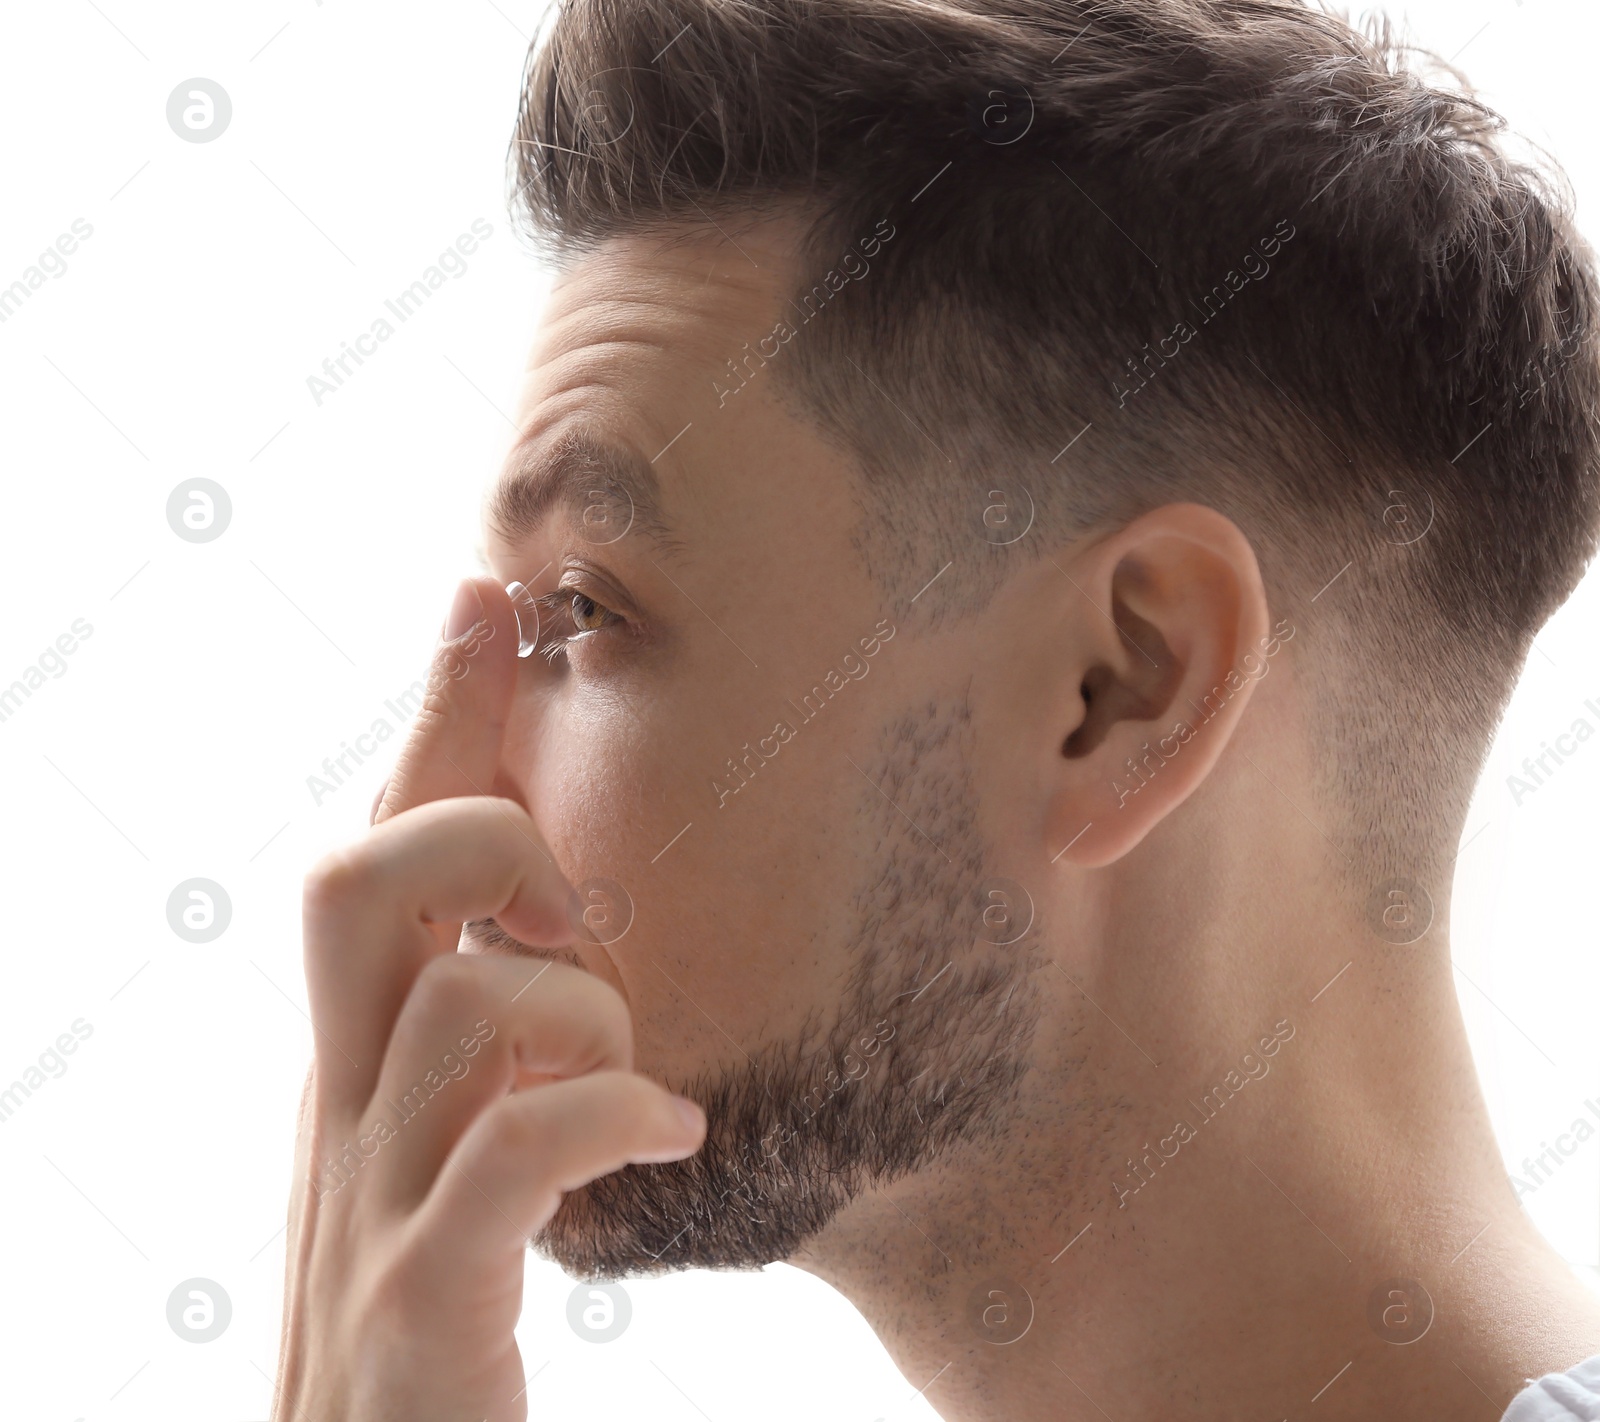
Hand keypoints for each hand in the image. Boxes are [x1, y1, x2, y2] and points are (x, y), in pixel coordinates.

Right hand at [269, 577, 706, 1421]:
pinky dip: (608, 1118)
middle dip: (472, 818)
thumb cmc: (432, 1335)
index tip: (485, 596)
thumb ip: (484, 1066)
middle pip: (351, 885)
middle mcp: (341, 1118)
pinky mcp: (420, 1309)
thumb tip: (563, 964)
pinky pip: (509, 1155)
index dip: (431, 721)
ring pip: (456, 1009)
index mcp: (354, 1071)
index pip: (372, 855)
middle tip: (574, 885)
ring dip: (579, 1015)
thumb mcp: (450, 1166)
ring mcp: (369, 1212)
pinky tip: (668, 1139)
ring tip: (635, 1075)